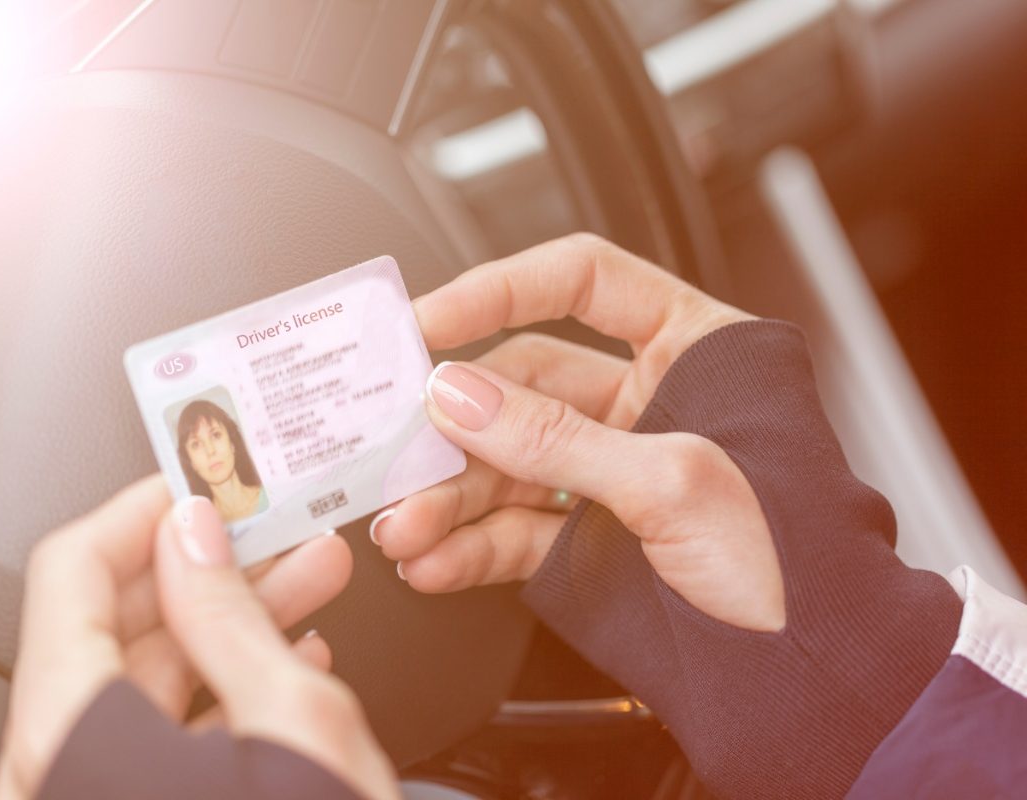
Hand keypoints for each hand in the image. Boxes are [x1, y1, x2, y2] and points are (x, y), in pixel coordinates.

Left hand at [0, 475, 395, 799]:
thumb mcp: (294, 728)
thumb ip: (231, 617)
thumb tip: (194, 534)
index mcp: (74, 741)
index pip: (70, 575)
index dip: (141, 514)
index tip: (198, 484)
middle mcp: (58, 776)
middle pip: (114, 629)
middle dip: (211, 569)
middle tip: (274, 530)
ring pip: (150, 684)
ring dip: (233, 625)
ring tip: (308, 584)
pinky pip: (164, 739)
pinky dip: (228, 691)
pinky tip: (294, 662)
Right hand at [373, 233, 784, 630]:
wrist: (818, 676)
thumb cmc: (802, 562)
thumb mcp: (677, 481)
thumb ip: (558, 438)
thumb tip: (461, 395)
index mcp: (694, 350)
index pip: (582, 282)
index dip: (499, 290)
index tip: (429, 319)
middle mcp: (646, 401)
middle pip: (524, 382)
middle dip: (456, 420)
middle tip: (396, 439)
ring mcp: (612, 472)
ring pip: (508, 463)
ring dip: (449, 494)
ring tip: (406, 523)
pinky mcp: (590, 541)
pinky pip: (514, 531)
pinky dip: (468, 547)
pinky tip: (434, 558)